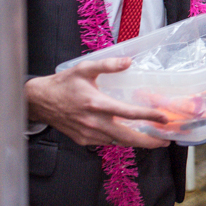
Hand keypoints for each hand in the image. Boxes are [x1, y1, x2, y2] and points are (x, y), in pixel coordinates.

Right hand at [24, 57, 170, 147]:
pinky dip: (120, 141)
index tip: (164, 118)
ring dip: (136, 143)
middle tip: (165, 141)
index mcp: (96, 104)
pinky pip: (106, 142)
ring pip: (117, 142)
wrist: (40, 101)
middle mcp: (93, 122)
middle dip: (149, 142)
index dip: (149, 116)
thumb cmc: (63, 84)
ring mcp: (88, 134)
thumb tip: (128, 62)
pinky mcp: (83, 140)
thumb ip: (108, 64)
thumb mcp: (84, 68)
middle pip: (127, 137)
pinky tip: (130, 136)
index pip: (129, 113)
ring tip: (153, 140)